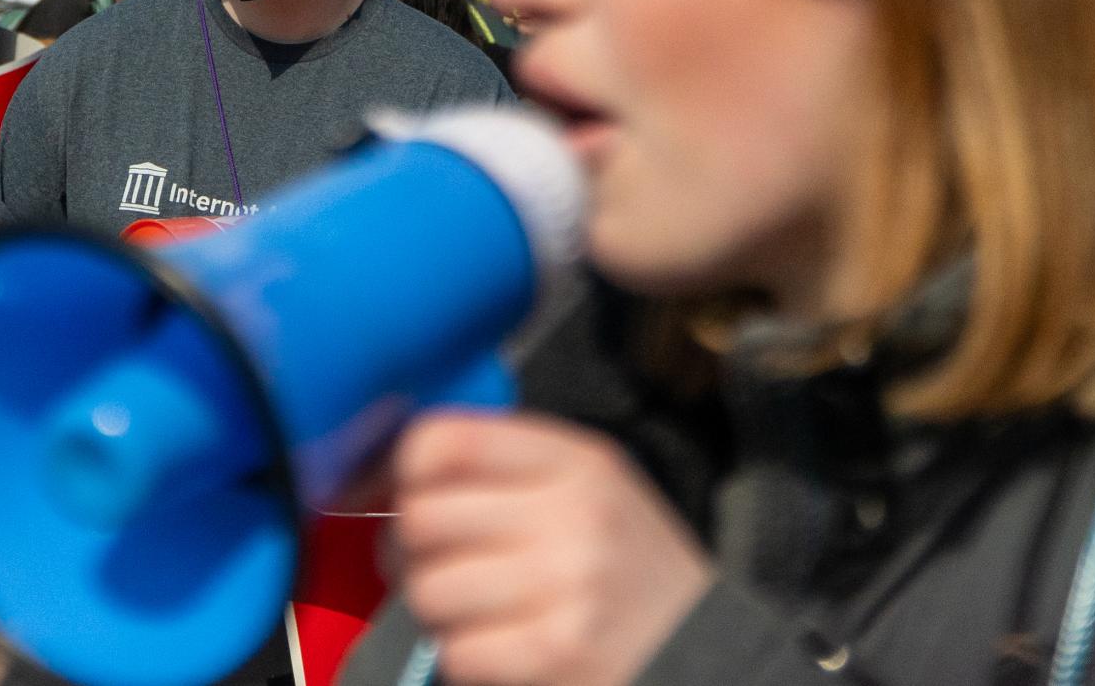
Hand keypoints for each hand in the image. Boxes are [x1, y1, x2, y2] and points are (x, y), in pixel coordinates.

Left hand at [391, 412, 711, 685]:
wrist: (706, 649)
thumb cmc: (629, 568)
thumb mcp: (587, 487)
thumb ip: (503, 466)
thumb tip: (389, 472)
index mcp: (574, 460)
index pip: (445, 440)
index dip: (396, 469)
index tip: (390, 493)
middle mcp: (572, 513)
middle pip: (422, 516)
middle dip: (408, 548)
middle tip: (427, 561)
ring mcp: (566, 584)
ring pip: (428, 588)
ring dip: (432, 608)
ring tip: (467, 608)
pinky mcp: (557, 651)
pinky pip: (456, 650)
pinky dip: (461, 654)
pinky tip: (494, 646)